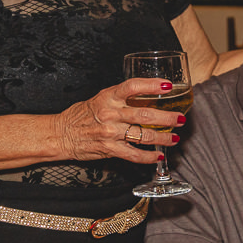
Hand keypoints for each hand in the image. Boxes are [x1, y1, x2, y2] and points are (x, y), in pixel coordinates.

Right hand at [53, 78, 183, 163]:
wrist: (62, 134)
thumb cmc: (81, 115)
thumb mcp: (100, 98)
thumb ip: (121, 97)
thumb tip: (147, 94)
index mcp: (108, 97)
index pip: (133, 86)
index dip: (152, 85)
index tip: (168, 85)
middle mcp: (111, 114)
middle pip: (145, 115)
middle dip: (167, 117)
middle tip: (180, 118)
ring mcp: (110, 133)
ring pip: (143, 136)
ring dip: (162, 137)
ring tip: (174, 137)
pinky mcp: (109, 149)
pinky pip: (133, 154)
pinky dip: (148, 156)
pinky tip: (158, 155)